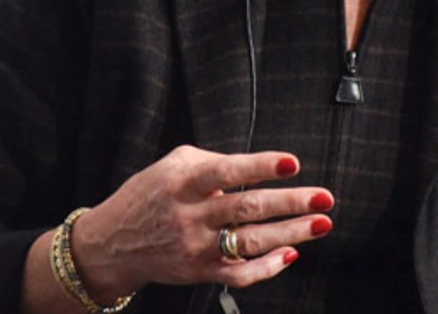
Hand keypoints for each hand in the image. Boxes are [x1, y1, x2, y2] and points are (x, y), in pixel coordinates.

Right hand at [71, 145, 335, 297]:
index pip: (226, 171)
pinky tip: (291, 254)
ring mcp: (195, 248)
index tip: (292, 163)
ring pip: (250, 242)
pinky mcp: (199, 272)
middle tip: (325, 197)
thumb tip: (258, 167)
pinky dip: (266, 268)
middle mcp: (189, 216)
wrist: (112, 243)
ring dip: (290, 233)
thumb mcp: (173, 164)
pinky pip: (238, 275)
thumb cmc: (150, 195)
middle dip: (290, 203)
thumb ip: (213, 161)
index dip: (260, 167)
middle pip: (246, 209)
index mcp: (182, 182)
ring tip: (321, 223)